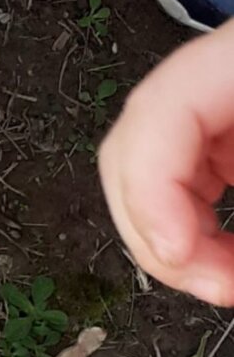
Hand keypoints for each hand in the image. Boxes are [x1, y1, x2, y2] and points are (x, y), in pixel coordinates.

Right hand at [98, 19, 233, 305]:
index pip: (157, 109)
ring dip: (169, 241)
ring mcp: (218, 101)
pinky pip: (188, 182)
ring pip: (147, 173)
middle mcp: (218, 72)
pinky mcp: (229, 134)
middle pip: (133, 147)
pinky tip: (220, 259)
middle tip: (207, 284)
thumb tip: (211, 270)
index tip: (180, 254)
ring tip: (219, 279)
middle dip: (155, 231)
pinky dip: (194, 231)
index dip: (152, 191)